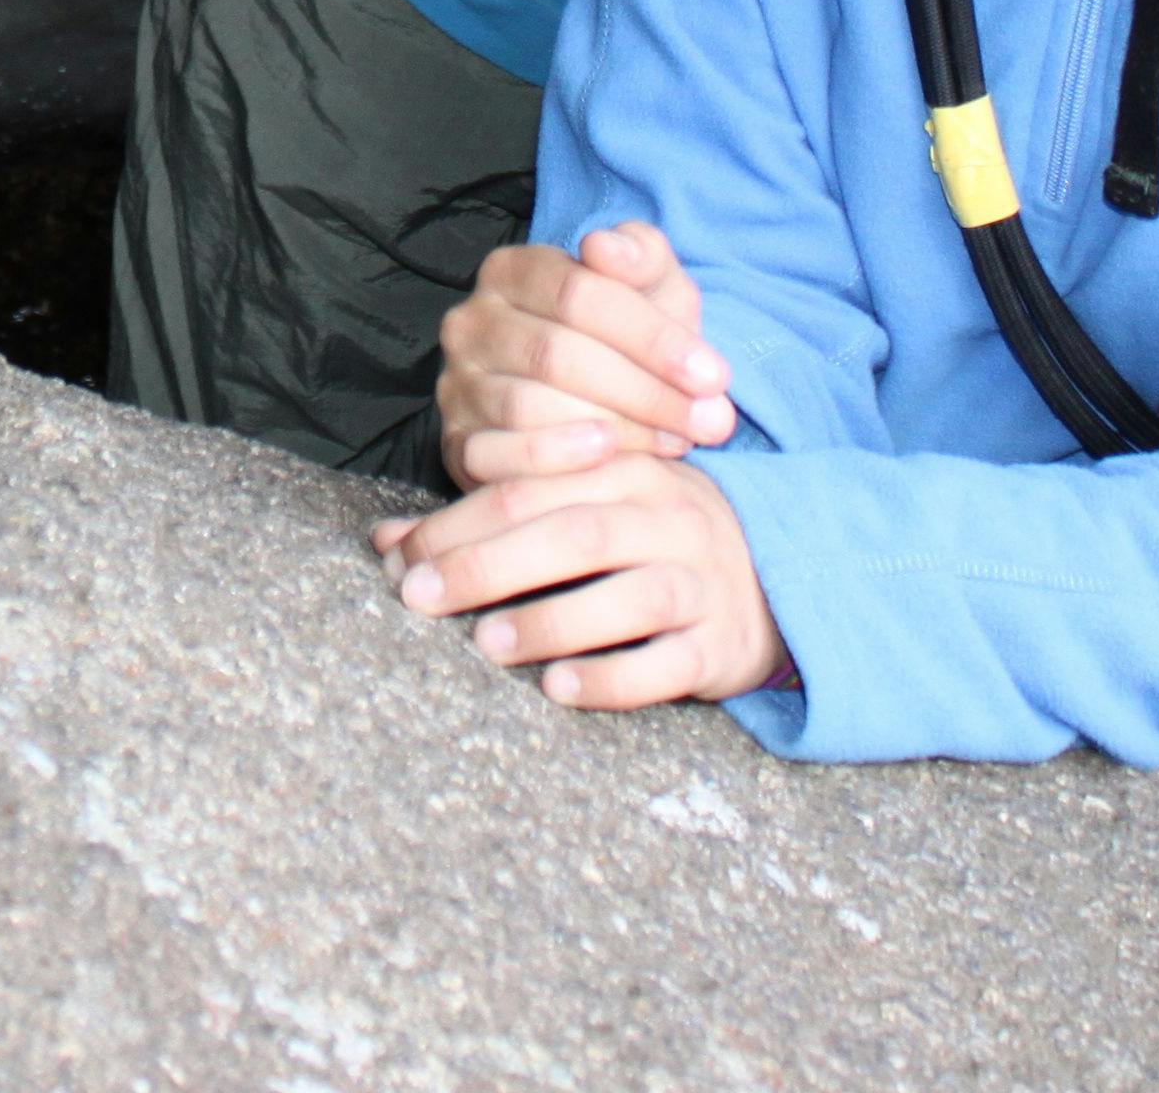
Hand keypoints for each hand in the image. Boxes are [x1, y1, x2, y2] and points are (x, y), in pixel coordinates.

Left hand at [380, 455, 782, 709]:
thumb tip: (383, 541)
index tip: (395, 558)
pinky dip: (610, 678)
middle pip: (571, 534)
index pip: (530, 486)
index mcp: (623, 471)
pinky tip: (559, 687)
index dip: (456, 521)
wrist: (775, 575)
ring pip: (626, 596)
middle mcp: (665, 518)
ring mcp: (698, 582)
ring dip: (550, 619)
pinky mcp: (719, 646)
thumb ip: (489, 518)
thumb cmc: (646, 538)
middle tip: (417, 598)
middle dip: (486, 565)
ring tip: (486, 643)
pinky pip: (666, 663)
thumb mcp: (580, 507)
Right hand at [414, 223, 737, 493]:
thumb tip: (604, 247)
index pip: (579, 294)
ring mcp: (457, 385)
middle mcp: (473, 323)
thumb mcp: (651, 289)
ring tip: (676, 441)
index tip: (714, 375)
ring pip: (531, 408)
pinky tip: (609, 457)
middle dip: (645, 391)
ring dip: (616, 429)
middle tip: (710, 421)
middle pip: (557, 355)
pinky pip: (497, 456)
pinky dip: (555, 459)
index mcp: (513, 270)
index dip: (652, 337)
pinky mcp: (458, 444)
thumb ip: (641, 256)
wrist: (600, 408)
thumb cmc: (630, 342)